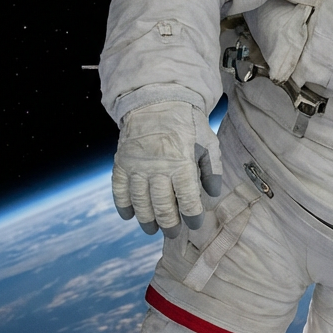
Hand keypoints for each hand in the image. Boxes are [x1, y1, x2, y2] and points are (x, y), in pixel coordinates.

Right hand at [111, 101, 222, 236]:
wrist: (157, 100)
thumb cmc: (187, 123)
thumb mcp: (208, 141)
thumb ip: (212, 169)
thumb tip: (212, 194)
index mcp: (182, 163)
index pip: (187, 199)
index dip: (192, 216)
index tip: (195, 223)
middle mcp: (158, 167)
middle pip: (162, 205)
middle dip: (169, 223)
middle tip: (173, 233)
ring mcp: (137, 166)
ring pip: (140, 202)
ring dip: (146, 219)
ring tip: (152, 229)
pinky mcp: (122, 162)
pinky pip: (119, 190)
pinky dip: (123, 205)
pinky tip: (129, 216)